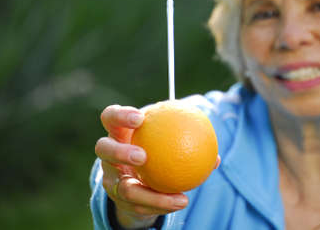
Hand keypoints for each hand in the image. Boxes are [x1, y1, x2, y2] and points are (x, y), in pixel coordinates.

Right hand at [95, 105, 188, 228]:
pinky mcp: (118, 199)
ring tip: (175, 195)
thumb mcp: (167, 143)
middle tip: (142, 156)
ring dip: (146, 192)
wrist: (138, 182)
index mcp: (118, 132)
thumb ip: (186, 142)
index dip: (120, 115)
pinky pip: (139, 204)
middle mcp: (108, 155)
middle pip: (102, 148)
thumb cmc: (156, 152)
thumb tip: (216, 157)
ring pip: (120, 187)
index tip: (140, 117)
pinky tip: (181, 201)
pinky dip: (161, 203)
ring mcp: (110, 178)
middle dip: (119, 151)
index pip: (110, 118)